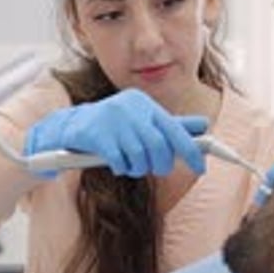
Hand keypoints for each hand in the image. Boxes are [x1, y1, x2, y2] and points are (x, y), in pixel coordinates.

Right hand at [23, 88, 208, 176]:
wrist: (69, 127)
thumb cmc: (113, 127)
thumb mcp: (143, 121)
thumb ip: (171, 124)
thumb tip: (204, 125)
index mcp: (144, 103)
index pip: (175, 129)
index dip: (191, 150)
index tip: (201, 166)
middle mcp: (131, 108)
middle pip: (159, 146)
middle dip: (160, 164)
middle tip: (154, 169)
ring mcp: (113, 120)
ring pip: (140, 157)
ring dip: (137, 168)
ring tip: (129, 164)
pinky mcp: (97, 134)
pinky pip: (119, 161)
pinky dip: (120, 167)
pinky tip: (115, 163)